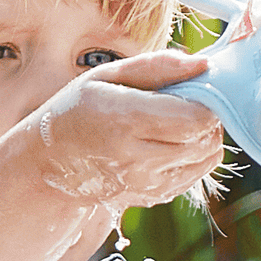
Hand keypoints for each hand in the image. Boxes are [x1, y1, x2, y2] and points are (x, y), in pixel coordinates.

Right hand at [30, 50, 224, 212]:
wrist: (52, 163)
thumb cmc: (79, 110)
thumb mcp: (107, 76)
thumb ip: (157, 66)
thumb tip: (203, 63)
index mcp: (125, 119)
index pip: (196, 117)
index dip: (206, 100)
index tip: (194, 88)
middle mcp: (138, 157)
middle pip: (205, 138)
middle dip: (208, 116)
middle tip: (188, 103)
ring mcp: (146, 183)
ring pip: (206, 158)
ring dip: (204, 136)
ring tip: (179, 122)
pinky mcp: (153, 196)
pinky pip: (196, 174)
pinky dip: (194, 156)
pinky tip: (170, 143)